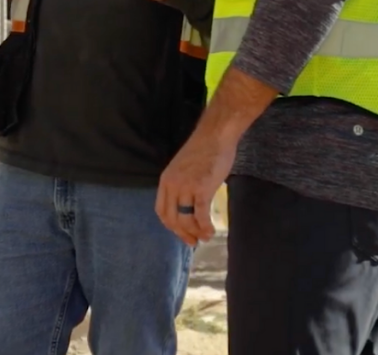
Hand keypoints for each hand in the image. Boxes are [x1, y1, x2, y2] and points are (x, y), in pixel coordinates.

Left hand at [155, 127, 236, 245]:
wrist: (215, 136)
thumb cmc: (204, 150)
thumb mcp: (183, 169)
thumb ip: (182, 185)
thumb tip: (188, 205)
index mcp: (166, 181)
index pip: (162, 211)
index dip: (171, 226)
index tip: (182, 232)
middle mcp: (172, 185)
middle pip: (172, 219)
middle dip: (183, 234)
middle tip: (193, 241)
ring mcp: (186, 187)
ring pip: (185, 220)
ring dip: (195, 233)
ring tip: (205, 237)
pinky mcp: (202, 189)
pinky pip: (200, 215)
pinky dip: (205, 227)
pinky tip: (211, 231)